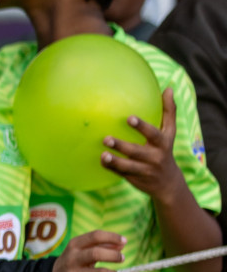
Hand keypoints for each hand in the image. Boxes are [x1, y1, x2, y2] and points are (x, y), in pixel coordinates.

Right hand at [51, 231, 124, 271]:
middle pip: (97, 253)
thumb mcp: (81, 251)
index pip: (95, 236)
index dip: (112, 237)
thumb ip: (101, 246)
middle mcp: (71, 259)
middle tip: (122, 259)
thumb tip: (122, 244)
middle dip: (114, 256)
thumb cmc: (72, 264)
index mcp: (74, 246)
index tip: (124, 241)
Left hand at [103, 89, 188, 204]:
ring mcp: (145, 170)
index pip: (154, 133)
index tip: (129, 118)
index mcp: (163, 143)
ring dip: (115, 160)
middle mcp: (155, 157)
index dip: (142, 126)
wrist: (168, 183)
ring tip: (103, 154)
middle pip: (138, 151)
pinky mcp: (135, 178)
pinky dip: (111, 168)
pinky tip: (101, 160)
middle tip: (106, 138)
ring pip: (128, 166)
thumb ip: (169, 111)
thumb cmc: (165, 149)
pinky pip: (121, 173)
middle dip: (122, 146)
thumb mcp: (170, 132)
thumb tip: (168, 88)